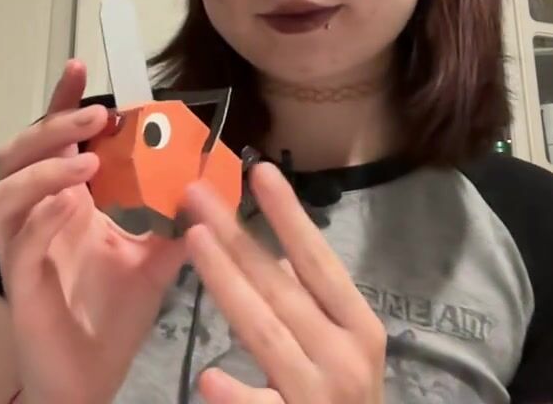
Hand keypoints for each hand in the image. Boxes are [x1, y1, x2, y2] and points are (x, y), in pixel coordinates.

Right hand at [0, 60, 186, 403]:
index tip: (83, 66)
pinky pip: (18, 242)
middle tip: (98, 116)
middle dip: (55, 125)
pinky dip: (39, 217)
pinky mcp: (19, 285)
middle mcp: (35, 218)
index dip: (62, 101)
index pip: (55, 140)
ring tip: (85, 163)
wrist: (91, 378)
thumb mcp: (155, 260)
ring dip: (43, 169)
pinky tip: (69, 205)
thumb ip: (176, 222)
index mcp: (64, 203)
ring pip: (3, 192)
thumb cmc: (111, 317)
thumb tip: (211, 184)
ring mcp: (21, 250)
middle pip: (20, 153)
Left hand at [182, 161, 386, 403]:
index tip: (259, 172)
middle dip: (238, 235)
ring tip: (194, 240)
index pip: (319, 263)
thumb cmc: (347, 402)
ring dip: (229, 283)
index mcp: (358, 329)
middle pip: (282, 287)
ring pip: (266, 332)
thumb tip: (284, 254)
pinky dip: (239, 397)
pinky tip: (210, 378)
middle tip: (197, 192)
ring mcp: (320, 395)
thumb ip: (314, 309)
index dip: (289, 217)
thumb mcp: (345, 352)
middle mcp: (345, 357)